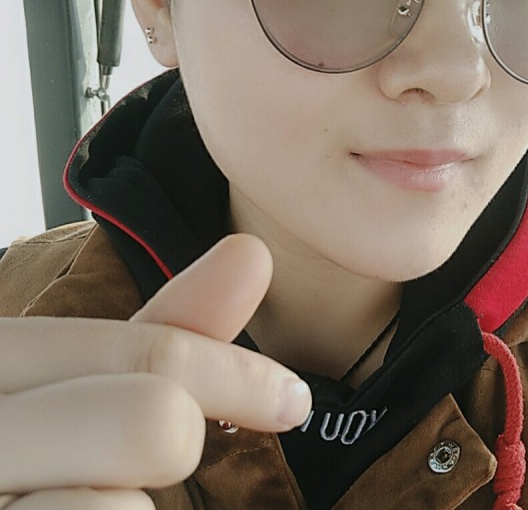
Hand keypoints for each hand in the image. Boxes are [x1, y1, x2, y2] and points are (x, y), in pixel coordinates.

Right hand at [0, 234, 310, 507]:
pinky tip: (65, 509)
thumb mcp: (90, 386)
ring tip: (73, 491)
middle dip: (177, 442)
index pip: (149, 349)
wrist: (7, 498)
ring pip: (120, 504)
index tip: (292, 399)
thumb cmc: (34, 461)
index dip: (236, 374)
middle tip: (163, 450)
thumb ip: (169, 329)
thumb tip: (253, 249)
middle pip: (151, 420)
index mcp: (2, 357)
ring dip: (125, 505)